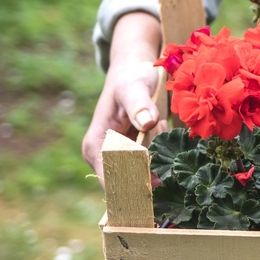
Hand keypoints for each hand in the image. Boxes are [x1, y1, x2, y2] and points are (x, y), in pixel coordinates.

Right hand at [82, 12, 164, 186]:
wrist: (135, 72)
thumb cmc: (131, 78)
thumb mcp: (135, 87)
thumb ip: (140, 105)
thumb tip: (147, 122)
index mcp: (96, 146)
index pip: (111, 180)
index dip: (133, 186)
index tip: (157, 183)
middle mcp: (103, 158)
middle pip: (129, 184)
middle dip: (152, 168)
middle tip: (161, 134)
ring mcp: (119, 159)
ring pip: (145, 177)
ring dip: (160, 158)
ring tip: (159, 124)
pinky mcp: (136, 157)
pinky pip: (154, 167)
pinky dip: (163, 153)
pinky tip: (161, 126)